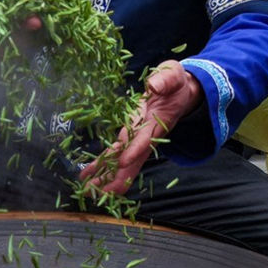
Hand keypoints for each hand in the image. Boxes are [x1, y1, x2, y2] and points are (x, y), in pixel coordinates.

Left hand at [79, 60, 202, 193]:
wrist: (180, 93)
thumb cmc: (175, 84)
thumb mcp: (173, 75)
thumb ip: (165, 80)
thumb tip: (153, 85)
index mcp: (157, 122)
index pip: (146, 138)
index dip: (136, 149)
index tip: (124, 161)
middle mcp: (147, 136)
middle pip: (132, 162)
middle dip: (116, 178)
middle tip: (98, 192)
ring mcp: (138, 140)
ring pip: (121, 164)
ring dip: (104, 178)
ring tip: (86, 190)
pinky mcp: (130, 139)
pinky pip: (115, 156)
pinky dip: (101, 166)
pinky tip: (87, 176)